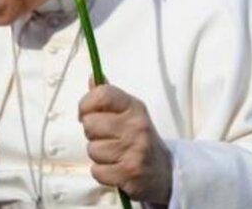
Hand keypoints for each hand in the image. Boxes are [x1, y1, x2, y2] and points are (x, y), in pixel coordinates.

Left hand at [79, 82, 172, 204]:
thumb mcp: (129, 113)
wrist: (164, 171)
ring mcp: (134, 150)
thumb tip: (93, 77)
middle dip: (93, 134)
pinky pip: (96, 171)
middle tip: (107, 138)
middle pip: (90, 124)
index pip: (102, 94)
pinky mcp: (129, 173)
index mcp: (134, 107)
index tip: (86, 113)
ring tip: (115, 154)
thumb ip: (108, 97)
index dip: (86, 104)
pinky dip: (102, 173)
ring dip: (99, 155)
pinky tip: (116, 168)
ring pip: (92, 149)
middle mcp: (136, 126)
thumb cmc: (139, 139)